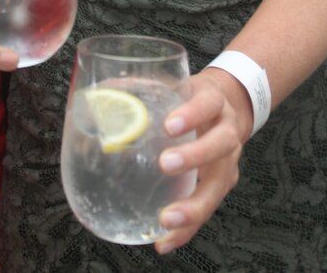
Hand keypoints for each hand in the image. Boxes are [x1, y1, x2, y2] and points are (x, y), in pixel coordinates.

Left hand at [153, 67, 251, 255]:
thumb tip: (98, 96)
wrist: (226, 107)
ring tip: (167, 219)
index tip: (169, 125)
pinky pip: (207, 209)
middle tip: (165, 164)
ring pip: (219, 185)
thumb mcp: (175, 84)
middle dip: (195, 156)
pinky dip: (187, 229)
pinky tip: (165, 240)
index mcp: (214, 101)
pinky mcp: (221, 184)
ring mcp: (228, 160)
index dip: (192, 113)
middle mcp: (227, 130)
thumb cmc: (192, 97)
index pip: (208, 102)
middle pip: (221, 143)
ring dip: (193, 206)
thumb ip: (142, 88)